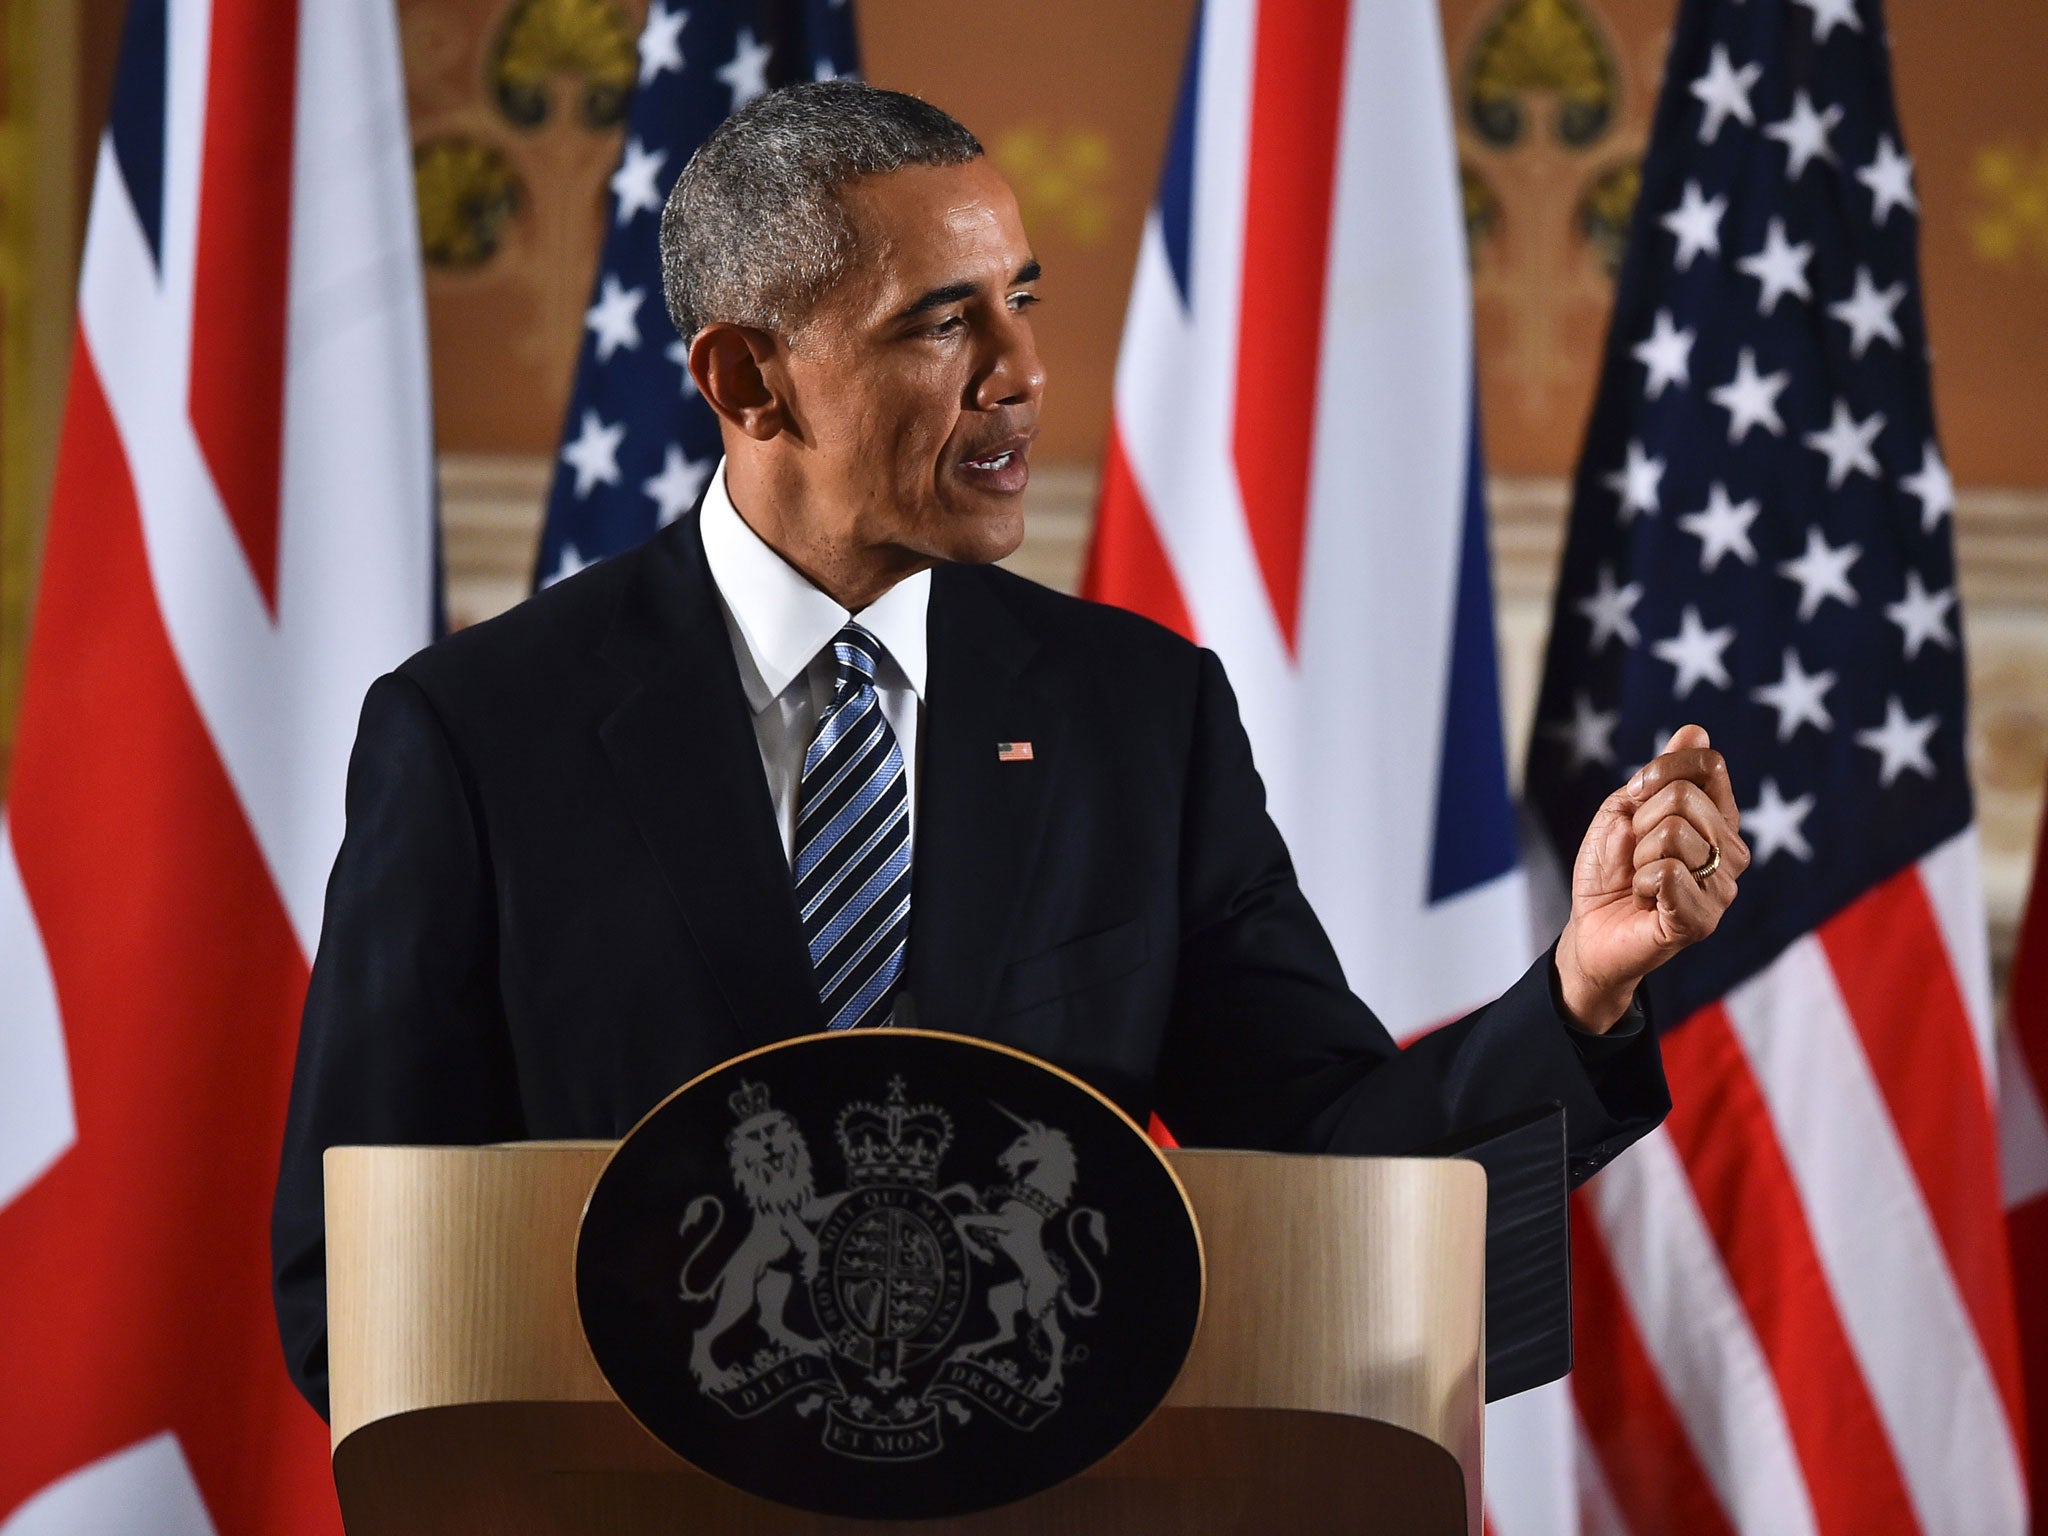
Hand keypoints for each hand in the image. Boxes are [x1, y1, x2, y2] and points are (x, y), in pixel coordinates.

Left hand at [1555, 724, 1748, 1030]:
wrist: (1589, 925)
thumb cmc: (1609, 867)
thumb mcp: (1625, 809)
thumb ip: (1661, 774)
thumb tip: (1696, 731)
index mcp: (1717, 818)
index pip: (1708, 765)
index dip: (1660, 772)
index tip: (1637, 798)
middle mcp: (1731, 852)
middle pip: (1684, 798)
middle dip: (1641, 822)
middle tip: (1637, 854)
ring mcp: (1722, 888)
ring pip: (1673, 835)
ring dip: (1639, 856)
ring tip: (1642, 879)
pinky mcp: (1702, 920)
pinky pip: (1668, 874)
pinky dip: (1641, 882)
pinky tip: (1645, 900)